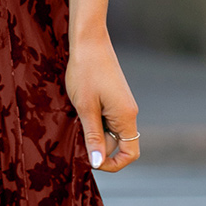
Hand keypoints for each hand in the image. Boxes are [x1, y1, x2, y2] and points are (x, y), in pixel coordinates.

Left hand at [65, 35, 139, 173]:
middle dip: (98, 147)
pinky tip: (80, 111)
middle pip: (119, 144)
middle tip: (75, 138)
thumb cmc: (86, 72)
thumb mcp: (85, 108)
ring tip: (76, 120)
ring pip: (112, 132)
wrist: (89, 41)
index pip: (130, 153)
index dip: (112, 164)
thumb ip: (93, 137)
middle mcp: (129, 112)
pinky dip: (95, 121)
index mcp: (126, 117)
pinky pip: (108, 119)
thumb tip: (97, 163)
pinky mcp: (115, 98)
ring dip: (94, 133)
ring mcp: (123, 105)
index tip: (91, 161)